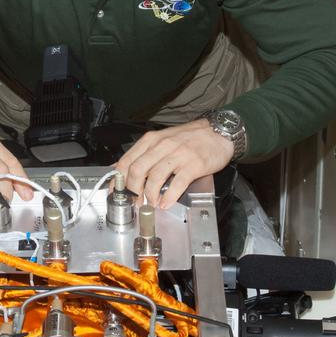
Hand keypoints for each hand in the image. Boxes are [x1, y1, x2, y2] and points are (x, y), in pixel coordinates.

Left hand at [116, 119, 233, 208]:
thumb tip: (123, 168)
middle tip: (134, 202)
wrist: (218, 132)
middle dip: (133, 191)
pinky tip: (166, 203)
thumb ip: (144, 153)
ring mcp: (178, 155)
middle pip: (137, 171)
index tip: (117, 193)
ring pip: (154, 178)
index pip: (127, 161)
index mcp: (151, 140)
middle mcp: (162, 146)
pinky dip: (169, 196)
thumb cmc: (190, 137)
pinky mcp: (193, 165)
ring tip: (150, 204)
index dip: (119, 180)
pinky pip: (177, 183)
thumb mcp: (162, 139)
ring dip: (150, 195)